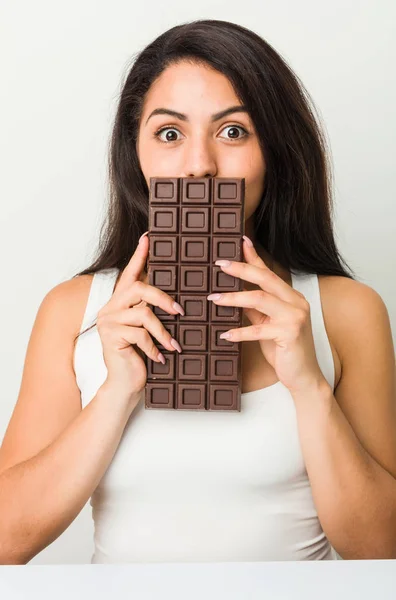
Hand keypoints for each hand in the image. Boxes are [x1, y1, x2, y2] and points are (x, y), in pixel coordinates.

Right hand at [96, 231, 182, 399]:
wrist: (124, 384)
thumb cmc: (139, 356)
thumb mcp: (147, 330)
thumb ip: (152, 311)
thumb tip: (177, 299)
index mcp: (120, 302)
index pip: (129, 273)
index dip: (140, 255)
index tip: (149, 237)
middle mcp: (110, 307)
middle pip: (138, 288)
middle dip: (162, 297)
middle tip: (179, 311)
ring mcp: (108, 321)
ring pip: (142, 314)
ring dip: (162, 331)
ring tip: (173, 344)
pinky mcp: (111, 336)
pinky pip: (140, 335)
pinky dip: (154, 347)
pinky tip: (160, 357)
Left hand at [207, 237, 326, 394]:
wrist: (304, 377)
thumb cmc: (285, 350)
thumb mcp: (267, 324)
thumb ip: (255, 308)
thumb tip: (235, 293)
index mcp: (291, 297)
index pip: (269, 272)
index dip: (253, 257)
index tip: (239, 242)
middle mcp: (296, 302)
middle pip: (265, 279)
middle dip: (241, 269)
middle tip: (219, 264)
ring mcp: (295, 317)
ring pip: (260, 299)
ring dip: (233, 298)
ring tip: (213, 299)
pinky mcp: (290, 334)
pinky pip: (258, 330)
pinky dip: (239, 332)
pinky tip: (225, 335)